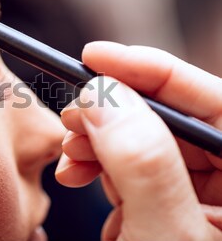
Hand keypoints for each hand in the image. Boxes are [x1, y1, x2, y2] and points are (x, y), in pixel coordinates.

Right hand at [55, 41, 221, 239]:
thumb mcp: (163, 236)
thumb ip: (142, 163)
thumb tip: (103, 96)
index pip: (214, 102)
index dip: (152, 69)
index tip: (95, 56)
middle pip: (170, 118)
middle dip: (112, 112)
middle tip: (74, 116)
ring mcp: (194, 196)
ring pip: (143, 139)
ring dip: (97, 140)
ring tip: (71, 155)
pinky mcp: (164, 206)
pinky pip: (130, 166)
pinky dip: (98, 165)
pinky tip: (80, 176)